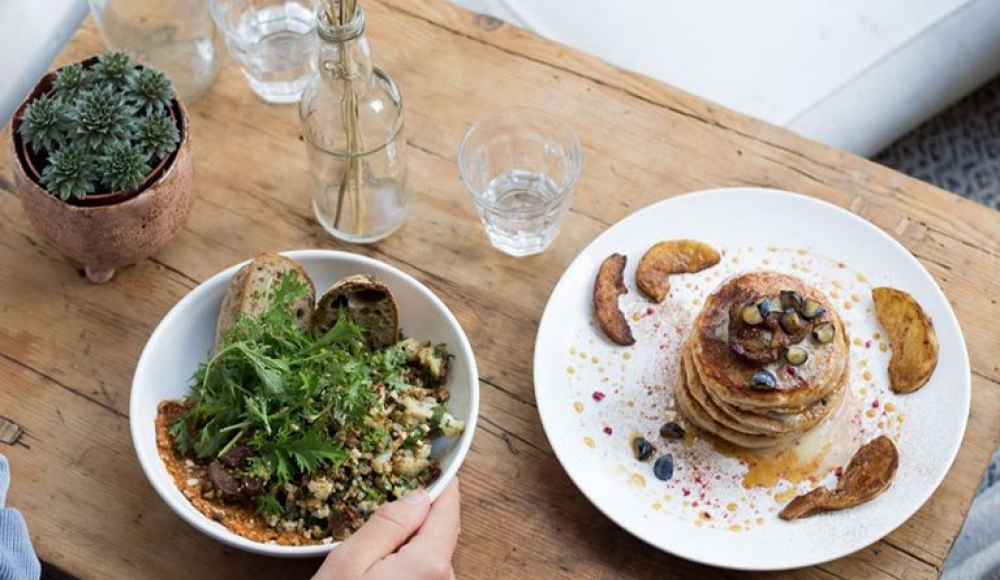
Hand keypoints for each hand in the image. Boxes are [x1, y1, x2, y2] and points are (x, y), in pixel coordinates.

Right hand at [312, 478, 460, 579]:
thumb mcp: (350, 562)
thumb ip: (388, 525)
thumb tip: (419, 496)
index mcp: (431, 564)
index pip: (448, 509)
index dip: (441, 482)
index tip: (435, 459)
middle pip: (441, 531)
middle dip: (420, 513)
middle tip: (390, 494)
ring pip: (431, 555)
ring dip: (411, 541)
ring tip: (376, 539)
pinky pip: (424, 574)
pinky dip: (408, 562)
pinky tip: (380, 566)